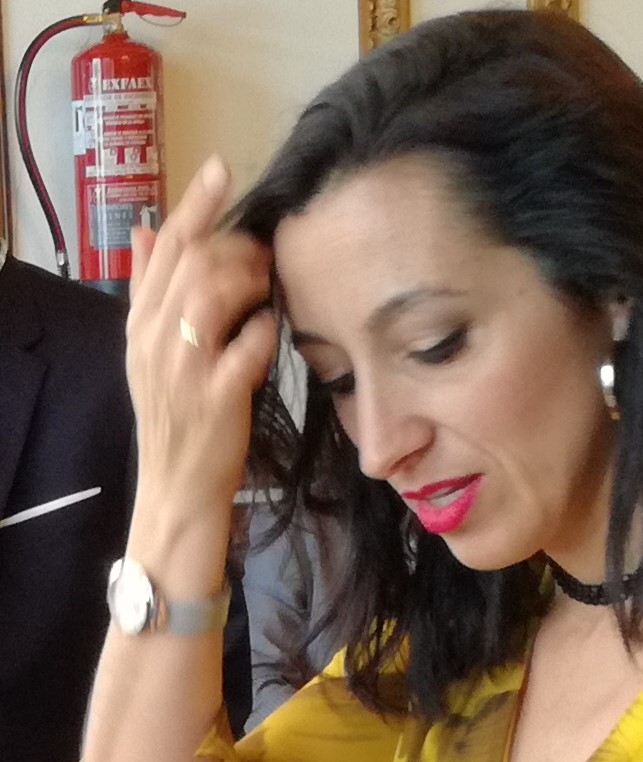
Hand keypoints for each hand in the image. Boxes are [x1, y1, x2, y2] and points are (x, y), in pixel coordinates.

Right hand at [127, 156, 277, 522]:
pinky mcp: (216, 396)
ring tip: (271, 287)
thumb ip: (153, 290)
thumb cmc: (177, 414)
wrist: (177, 485)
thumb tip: (143, 230)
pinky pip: (245, 346)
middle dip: (236, 245)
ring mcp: (183, 366)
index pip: (164, 248)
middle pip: (192, 262)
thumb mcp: (152, 349)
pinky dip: (265, 331)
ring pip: (212, 295)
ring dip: (250, 281)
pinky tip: (273, 330)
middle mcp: (155, 337)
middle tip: (266, 251)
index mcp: (141, 321)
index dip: (195, 204)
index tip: (221, 167)